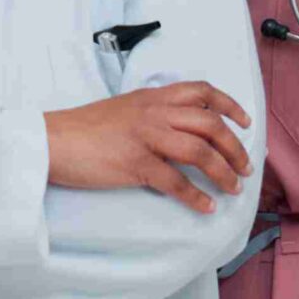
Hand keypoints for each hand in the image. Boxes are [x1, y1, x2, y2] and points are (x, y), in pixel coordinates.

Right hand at [45, 82, 253, 212]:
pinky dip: (195, 196)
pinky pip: (175, 181)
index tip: (245, 122)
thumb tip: (178, 130)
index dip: (229, 105)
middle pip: (210, 124)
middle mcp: (154, 113)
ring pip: (199, 151)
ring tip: (233, 188)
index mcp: (152, 97)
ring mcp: (146, 137)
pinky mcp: (135, 163)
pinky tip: (205, 206)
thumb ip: (152, 113)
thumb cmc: (84, 128)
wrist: (52, 140)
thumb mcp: (124, 109)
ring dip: (222, 172)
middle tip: (245, 167)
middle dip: (234, 147)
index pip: (201, 91)